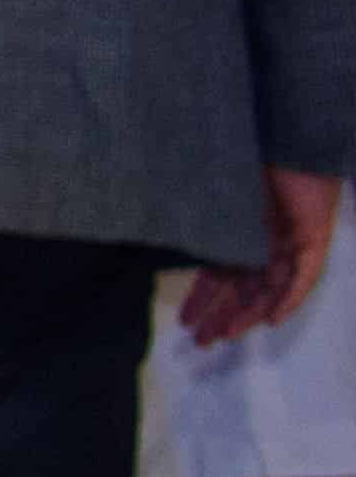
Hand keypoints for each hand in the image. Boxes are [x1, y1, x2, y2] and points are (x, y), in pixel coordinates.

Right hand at [180, 167, 338, 347]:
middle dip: (222, 317)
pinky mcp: (314, 239)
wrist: (286, 134)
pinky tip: (271, 320)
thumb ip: (200, 221)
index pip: (221, 275)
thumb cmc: (248, 155)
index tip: (185, 321)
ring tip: (225, 335)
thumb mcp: (214, 196)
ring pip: (271, 290)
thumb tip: (162, 234)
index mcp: (240, 233)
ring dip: (248, 315)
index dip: (203, 299)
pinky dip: (288, 299)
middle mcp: (265, 243)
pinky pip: (304, 277)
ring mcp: (290, 243)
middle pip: (244, 289)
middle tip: (200, 342)